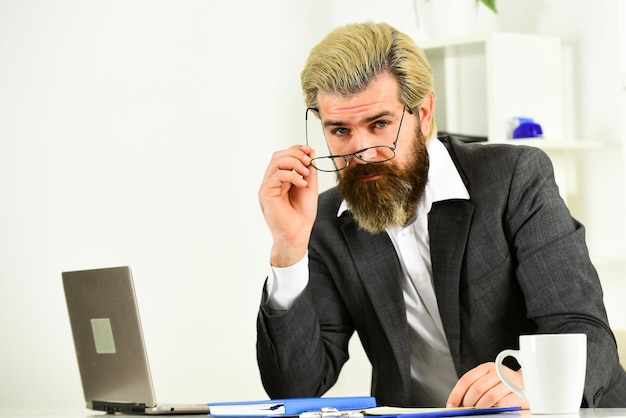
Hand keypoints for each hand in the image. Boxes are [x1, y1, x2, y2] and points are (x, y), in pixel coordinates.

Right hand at [259, 145, 318, 266]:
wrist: (297, 234)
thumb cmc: (301, 215)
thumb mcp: (310, 187)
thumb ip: (309, 170)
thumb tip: (310, 152)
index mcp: (281, 179)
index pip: (283, 156)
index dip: (296, 150)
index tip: (309, 151)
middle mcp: (272, 181)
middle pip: (278, 156)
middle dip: (295, 154)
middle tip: (308, 161)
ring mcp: (267, 187)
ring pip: (276, 162)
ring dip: (294, 163)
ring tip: (306, 173)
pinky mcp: (266, 193)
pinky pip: (276, 175)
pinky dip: (292, 175)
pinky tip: (301, 183)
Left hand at [446, 362, 528, 408]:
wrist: (528, 384)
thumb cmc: (503, 384)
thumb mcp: (487, 381)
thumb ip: (474, 389)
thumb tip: (458, 403)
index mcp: (486, 368)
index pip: (467, 379)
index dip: (456, 393)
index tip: (451, 405)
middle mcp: (498, 372)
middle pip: (477, 388)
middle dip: (468, 402)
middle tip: (467, 410)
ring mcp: (509, 382)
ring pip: (489, 397)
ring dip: (481, 407)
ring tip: (479, 410)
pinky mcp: (519, 393)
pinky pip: (503, 404)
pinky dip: (495, 410)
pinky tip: (493, 410)